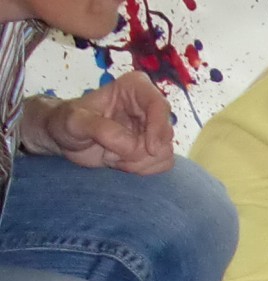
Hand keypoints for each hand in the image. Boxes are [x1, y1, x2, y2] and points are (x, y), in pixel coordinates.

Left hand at [28, 72, 174, 174]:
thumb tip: (132, 144)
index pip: (160, 105)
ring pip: (165, 152)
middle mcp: (149, 106)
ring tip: (111, 156)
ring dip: (137, 162)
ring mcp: (153, 129)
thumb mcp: (75, 121)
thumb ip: (102, 129)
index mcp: (135, 88)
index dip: (158, 128)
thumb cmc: (67, 122)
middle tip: (110, 153)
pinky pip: (163, 163)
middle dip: (139, 150)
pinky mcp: (154, 148)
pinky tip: (121, 162)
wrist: (65, 138)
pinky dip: (143, 169)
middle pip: (165, 134)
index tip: (150, 149)